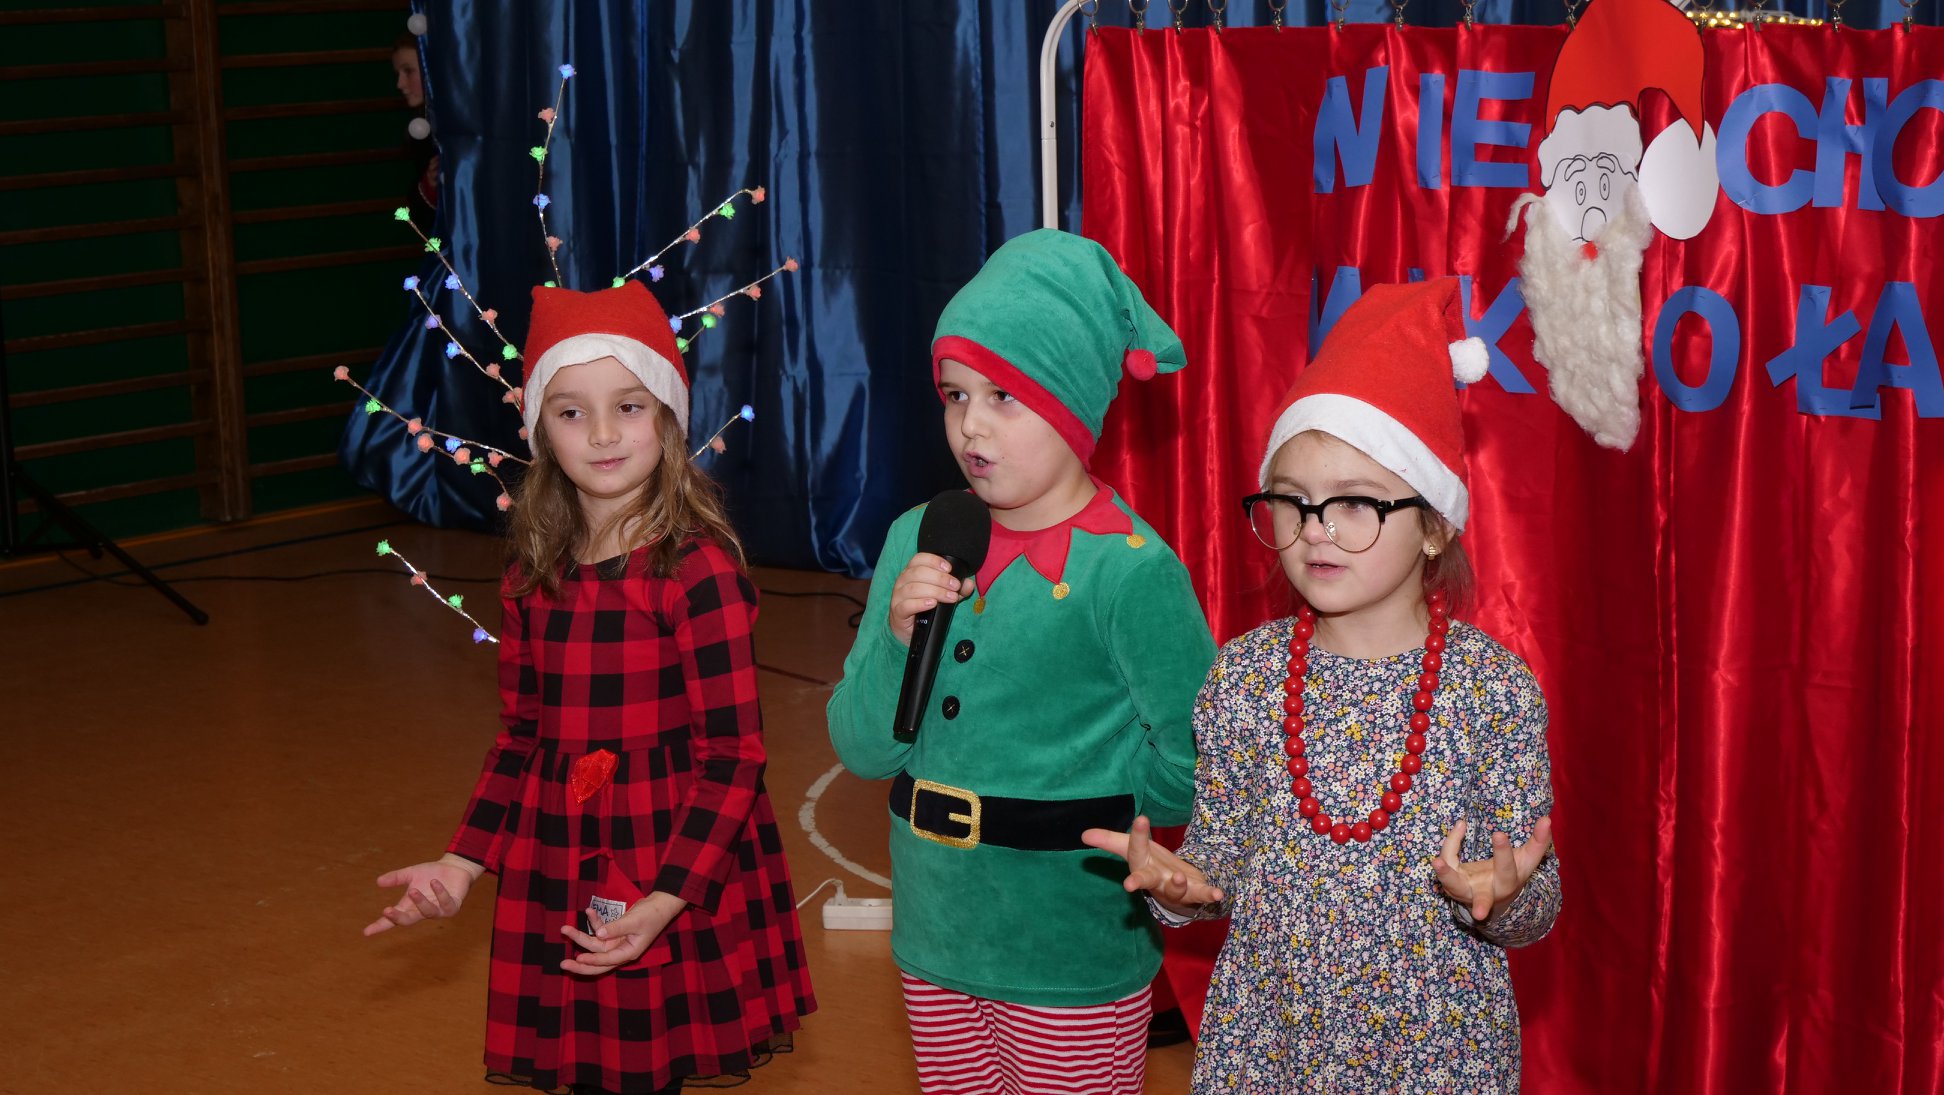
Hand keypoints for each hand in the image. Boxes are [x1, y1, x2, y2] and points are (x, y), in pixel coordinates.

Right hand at [364, 854, 481, 935]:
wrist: (454, 867)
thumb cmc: (431, 873)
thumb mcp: (411, 874)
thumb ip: (396, 878)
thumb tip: (378, 881)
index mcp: (410, 906)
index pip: (393, 919)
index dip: (380, 926)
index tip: (366, 932)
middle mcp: (423, 911)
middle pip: (408, 921)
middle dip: (397, 917)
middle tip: (387, 911)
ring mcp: (438, 911)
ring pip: (428, 912)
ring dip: (420, 902)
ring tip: (413, 890)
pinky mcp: (453, 906)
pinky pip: (446, 904)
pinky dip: (440, 894)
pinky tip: (435, 882)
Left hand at [559, 891, 684, 975]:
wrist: (660, 904)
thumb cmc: (651, 915)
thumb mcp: (634, 921)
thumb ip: (616, 928)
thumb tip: (599, 934)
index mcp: (629, 952)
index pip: (607, 960)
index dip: (593, 960)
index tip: (579, 958)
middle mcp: (621, 950)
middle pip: (598, 961)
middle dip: (580, 963)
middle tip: (563, 964)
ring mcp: (617, 942)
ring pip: (595, 944)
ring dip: (581, 936)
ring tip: (565, 929)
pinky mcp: (614, 932)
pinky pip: (601, 930)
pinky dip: (594, 922)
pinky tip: (588, 911)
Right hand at [888, 551, 973, 645]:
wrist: (912, 629)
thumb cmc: (926, 607)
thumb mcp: (944, 595)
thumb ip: (957, 589)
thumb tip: (968, 584)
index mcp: (911, 571)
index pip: (919, 559)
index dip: (934, 561)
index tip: (949, 568)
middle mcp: (902, 581)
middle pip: (918, 572)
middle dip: (940, 578)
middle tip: (955, 586)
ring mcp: (898, 596)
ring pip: (913, 588)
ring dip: (935, 591)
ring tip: (950, 597)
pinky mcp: (897, 611)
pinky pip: (906, 605)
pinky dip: (920, 603)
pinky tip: (932, 604)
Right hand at [1082, 816, 1225, 915]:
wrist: (1177, 894)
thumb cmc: (1151, 866)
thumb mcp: (1133, 849)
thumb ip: (1110, 840)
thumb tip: (1083, 834)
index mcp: (1141, 863)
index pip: (1136, 847)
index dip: (1138, 834)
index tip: (1141, 819)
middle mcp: (1155, 879)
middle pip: (1146, 878)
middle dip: (1138, 881)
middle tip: (1129, 885)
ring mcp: (1174, 889)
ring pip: (1173, 889)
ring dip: (1176, 885)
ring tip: (1179, 877)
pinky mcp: (1194, 894)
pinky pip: (1201, 895)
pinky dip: (1209, 894)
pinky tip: (1219, 893)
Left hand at [1433, 815, 1553, 921]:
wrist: (1496, 894)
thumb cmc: (1513, 871)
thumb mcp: (1528, 859)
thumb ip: (1539, 841)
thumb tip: (1547, 819)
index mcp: (1508, 884)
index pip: (1506, 869)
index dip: (1503, 853)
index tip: (1498, 834)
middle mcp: (1487, 891)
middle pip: (1482, 896)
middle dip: (1478, 896)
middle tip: (1475, 902)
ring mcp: (1467, 891)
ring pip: (1454, 888)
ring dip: (1445, 876)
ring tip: (1436, 862)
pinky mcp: (1453, 883)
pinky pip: (1447, 862)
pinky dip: (1450, 844)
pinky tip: (1461, 826)